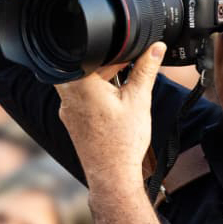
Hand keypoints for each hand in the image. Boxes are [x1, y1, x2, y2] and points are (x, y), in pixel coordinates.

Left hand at [57, 42, 165, 191]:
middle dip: (107, 65)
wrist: (112, 176)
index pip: (92, 52)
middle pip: (84, 65)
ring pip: (82, 80)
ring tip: (122, 93)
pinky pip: (81, 97)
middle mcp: (67, 95)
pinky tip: (114, 107)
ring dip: (102, 80)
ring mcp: (67, 109)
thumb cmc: (123, 142)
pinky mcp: (71, 120)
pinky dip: (96, 95)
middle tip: (127, 73)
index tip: (129, 55)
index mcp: (80, 84)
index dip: (113, 50)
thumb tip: (155, 47)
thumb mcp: (139, 99)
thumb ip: (146, 69)